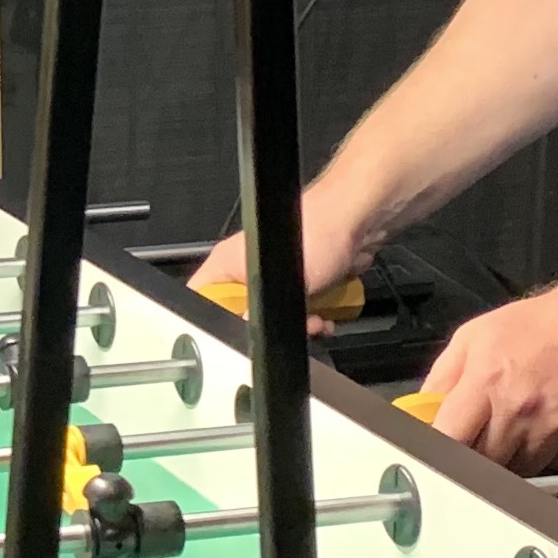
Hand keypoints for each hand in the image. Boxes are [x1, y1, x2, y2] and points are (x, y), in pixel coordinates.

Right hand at [188, 193, 371, 322]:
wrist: (357, 222)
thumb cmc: (316, 231)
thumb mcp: (276, 285)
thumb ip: (253, 314)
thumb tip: (245, 332)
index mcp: (227, 263)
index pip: (200, 297)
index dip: (210, 321)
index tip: (232, 335)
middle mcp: (248, 267)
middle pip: (242, 314)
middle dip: (267, 329)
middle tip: (286, 328)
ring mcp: (278, 275)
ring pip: (277, 316)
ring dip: (299, 325)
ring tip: (315, 323)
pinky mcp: (304, 280)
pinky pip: (301, 310)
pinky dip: (315, 318)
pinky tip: (327, 318)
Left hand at [414, 283, 557, 472]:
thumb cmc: (542, 326)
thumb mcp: (475, 336)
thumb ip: (441, 378)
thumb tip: (419, 414)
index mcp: (485, 381)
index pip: (446, 439)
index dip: (438, 452)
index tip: (437, 454)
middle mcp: (518, 409)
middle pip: (480, 464)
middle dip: (475, 455)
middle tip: (484, 432)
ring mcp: (552, 429)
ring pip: (516, 472)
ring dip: (511, 457)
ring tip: (521, 421)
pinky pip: (551, 467)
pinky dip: (545, 454)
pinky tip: (549, 424)